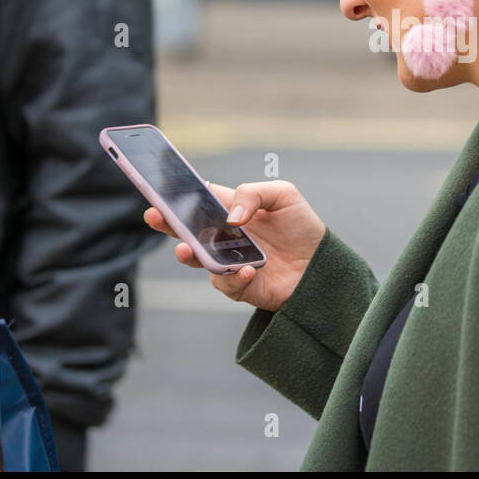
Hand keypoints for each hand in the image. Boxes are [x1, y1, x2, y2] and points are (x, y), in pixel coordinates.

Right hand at [143, 180, 324, 312]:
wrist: (324, 264)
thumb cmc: (302, 226)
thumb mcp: (284, 196)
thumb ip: (254, 193)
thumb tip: (231, 216)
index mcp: (231, 210)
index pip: (199, 200)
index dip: (178, 196)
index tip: (160, 192)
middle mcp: (224, 237)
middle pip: (187, 229)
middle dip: (168, 223)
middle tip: (155, 216)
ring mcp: (229, 262)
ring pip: (199, 260)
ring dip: (191, 254)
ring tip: (187, 249)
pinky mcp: (240, 286)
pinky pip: (227, 284)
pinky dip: (233, 278)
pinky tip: (247, 270)